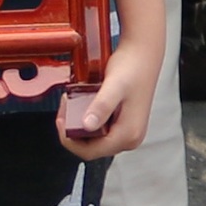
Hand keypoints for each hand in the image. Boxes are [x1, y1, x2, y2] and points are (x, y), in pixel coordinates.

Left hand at [59, 27, 160, 159]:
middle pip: (91, 147)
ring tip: (72, 103)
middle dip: (73, 131)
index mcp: (128, 134)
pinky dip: (88, 119)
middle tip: (65, 108)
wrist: (143, 53)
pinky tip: (83, 103)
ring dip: (79, 125)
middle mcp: (130, 137)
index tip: (61, 121)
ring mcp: (128, 131)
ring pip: (94, 139)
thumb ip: (101, 106)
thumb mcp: (114, 86)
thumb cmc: (132, 66)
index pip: (90, 152)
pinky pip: (100, 129)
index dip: (70, 140)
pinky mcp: (124, 123)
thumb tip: (87, 125)